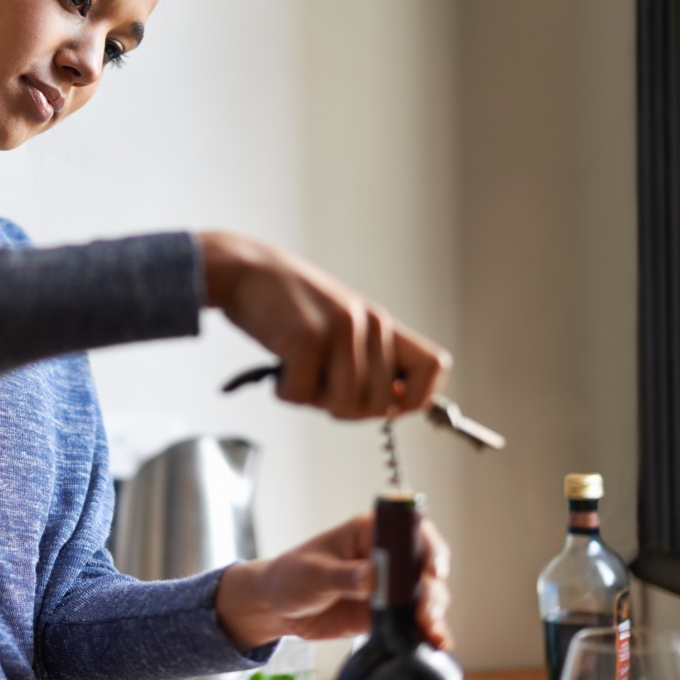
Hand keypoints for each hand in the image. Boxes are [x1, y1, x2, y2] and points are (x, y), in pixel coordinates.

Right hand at [198, 231, 451, 418]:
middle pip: (380, 403)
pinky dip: (285, 392)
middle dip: (345, 410)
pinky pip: (303, 394)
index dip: (415, 399)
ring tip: (295, 374)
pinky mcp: (307, 338)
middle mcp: (369, 324)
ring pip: (344, 403)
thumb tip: (389, 406)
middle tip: (319, 389)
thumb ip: (366, 357)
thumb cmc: (286, 303)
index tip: (386, 407)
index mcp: (381, 322)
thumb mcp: (339, 322)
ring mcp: (340, 330)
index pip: (434, 366)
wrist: (245, 270)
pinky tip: (278, 370)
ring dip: (312, 400)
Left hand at [214, 511, 452, 651]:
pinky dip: (426, 629)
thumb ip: (344, 576)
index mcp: (368, 532)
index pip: (409, 530)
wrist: (278, 606)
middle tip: (427, 611)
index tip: (433, 569)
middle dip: (432, 588)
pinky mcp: (386, 611)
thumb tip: (372, 578)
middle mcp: (384, 556)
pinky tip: (435, 640)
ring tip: (429, 629)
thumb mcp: (314, 573)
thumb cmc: (291, 576)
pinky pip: (412, 618)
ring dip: (433, 610)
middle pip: (423, 566)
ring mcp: (388, 585)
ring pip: (425, 593)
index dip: (428, 546)